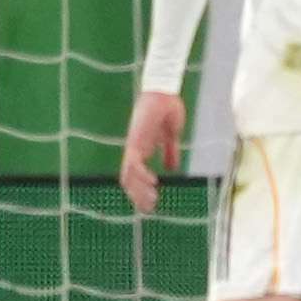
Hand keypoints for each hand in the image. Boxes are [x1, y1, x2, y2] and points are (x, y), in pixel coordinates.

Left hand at [119, 90, 183, 211]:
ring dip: (139, 191)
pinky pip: (134, 163)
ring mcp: (133, 145)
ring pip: (129, 175)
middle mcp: (134, 149)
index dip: (140, 190)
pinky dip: (142, 176)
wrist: (165, 91)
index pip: (135, 175)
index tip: (151, 202)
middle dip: (138, 196)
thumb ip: (170, 151)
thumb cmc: (168, 108)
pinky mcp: (136, 140)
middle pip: (128, 179)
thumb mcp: (171, 135)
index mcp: (142, 148)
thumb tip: (172, 168)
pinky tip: (153, 183)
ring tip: (152, 202)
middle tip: (149, 209)